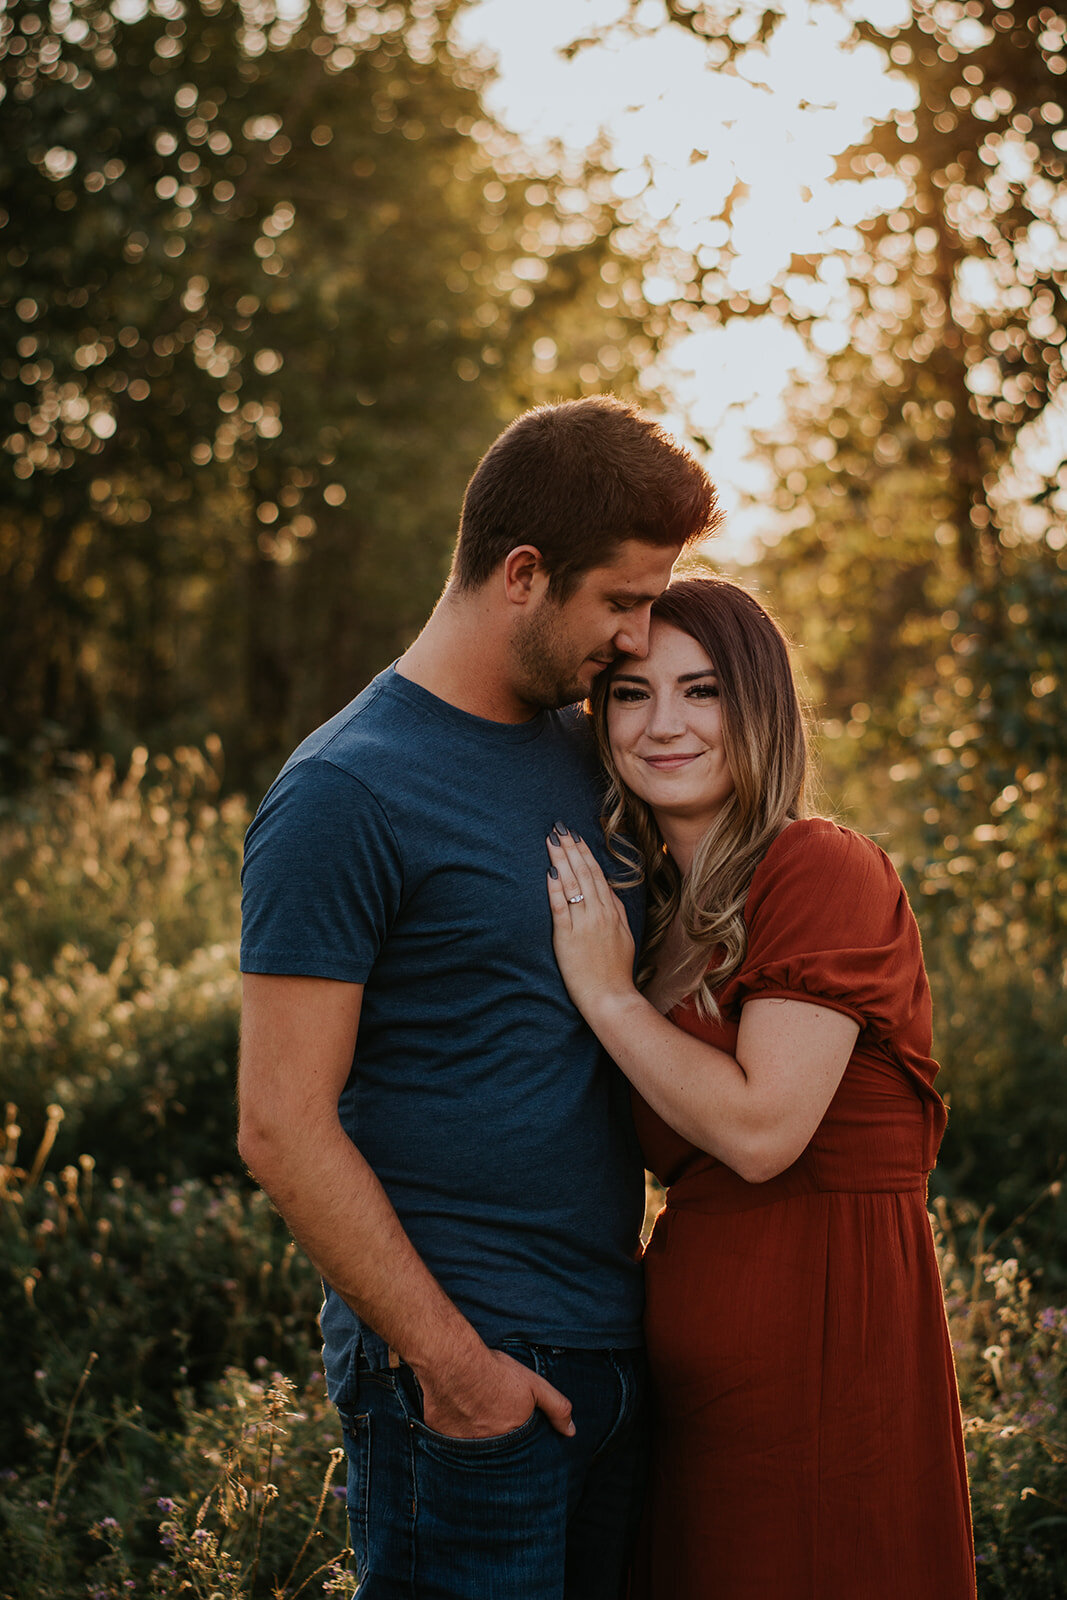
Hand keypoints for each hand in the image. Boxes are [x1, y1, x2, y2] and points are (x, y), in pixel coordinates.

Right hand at [416, 1346, 574, 1439]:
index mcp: (510, 1438)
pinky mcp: (439, 1436)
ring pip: (471, 1446)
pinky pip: (448, 1439)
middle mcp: (486, 1448)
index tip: (510, 1424)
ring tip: (473, 1413)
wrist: (455, 1363)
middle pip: (494, 1449)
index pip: (518, 1450)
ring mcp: (461, 1445)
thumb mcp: (534, 1385)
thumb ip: (556, 1408)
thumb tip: (571, 1432)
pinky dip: (452, 1429)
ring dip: (473, 1434)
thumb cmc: (495, 1373)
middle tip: (490, 1415)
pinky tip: (453, 1411)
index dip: (514, 1435)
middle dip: (494, 1436)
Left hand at [546, 826, 637, 1019]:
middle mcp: (599, 913)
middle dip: (571, 848)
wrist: (610, 996)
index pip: (597, 874)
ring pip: (572, 884)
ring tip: (551, 840)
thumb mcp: (624, 935)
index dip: (584, 853)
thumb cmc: (616, 970)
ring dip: (561, 859)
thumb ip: (616, 911)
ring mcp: (584, 924)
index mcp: (612, 912)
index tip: (575, 836)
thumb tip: (606, 890)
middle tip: (559, 827)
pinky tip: (549, 871)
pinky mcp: (568, 937)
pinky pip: (560, 907)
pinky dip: (555, 888)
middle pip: (584, 872)